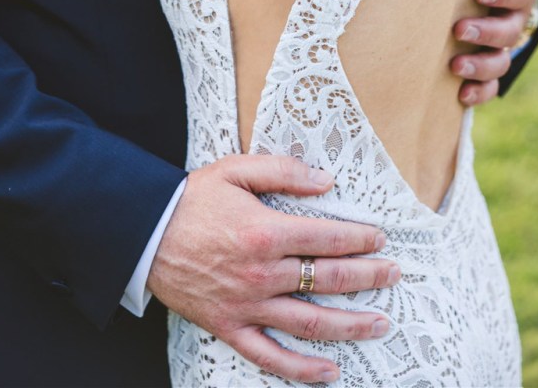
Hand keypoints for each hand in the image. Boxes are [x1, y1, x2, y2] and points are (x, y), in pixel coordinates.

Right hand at [148, 155, 396, 383]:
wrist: (144, 231)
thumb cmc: (191, 198)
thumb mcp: (235, 169)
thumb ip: (282, 171)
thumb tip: (326, 180)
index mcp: (265, 231)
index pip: (327, 238)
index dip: (360, 239)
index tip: (379, 239)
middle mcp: (261, 273)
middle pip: (328, 280)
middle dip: (367, 277)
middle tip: (393, 274)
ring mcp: (247, 305)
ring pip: (310, 322)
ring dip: (351, 324)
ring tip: (381, 323)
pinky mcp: (229, 327)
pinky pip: (271, 356)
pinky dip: (302, 369)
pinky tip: (329, 370)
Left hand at [451, 0, 537, 104]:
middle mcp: (513, 20)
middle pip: (508, 32)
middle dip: (485, 32)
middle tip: (458, 30)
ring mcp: (502, 47)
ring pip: (500, 63)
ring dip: (480, 66)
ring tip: (455, 65)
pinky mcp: (488, 67)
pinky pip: (490, 86)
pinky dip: (478, 92)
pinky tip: (460, 95)